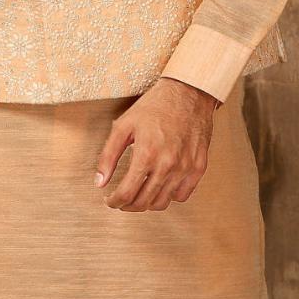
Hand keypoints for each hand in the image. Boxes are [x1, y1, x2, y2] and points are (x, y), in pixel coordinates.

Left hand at [93, 77, 218, 210]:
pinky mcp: (198, 167)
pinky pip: (182, 195)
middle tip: (122, 199)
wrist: (188, 93)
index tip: (110, 200)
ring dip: (147, 203)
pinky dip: (169, 196)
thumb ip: (108, 156)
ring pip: (163, 202)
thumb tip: (99, 182)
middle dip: (128, 205)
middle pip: (143, 202)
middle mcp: (167, 164)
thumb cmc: (155, 106)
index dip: (114, 201)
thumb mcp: (124, 126)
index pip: (127, 193)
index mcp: (147, 154)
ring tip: (139, 193)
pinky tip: (160, 186)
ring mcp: (185, 167)